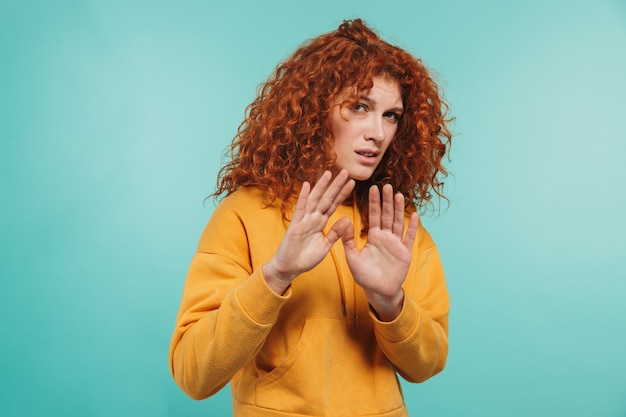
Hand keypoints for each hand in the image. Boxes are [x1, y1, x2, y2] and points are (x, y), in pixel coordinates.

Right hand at [263, 170, 354, 293]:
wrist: (288, 268)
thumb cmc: (305, 258)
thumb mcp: (325, 246)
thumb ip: (335, 233)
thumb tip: (348, 220)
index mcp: (319, 223)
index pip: (333, 205)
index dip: (342, 194)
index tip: (352, 183)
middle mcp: (312, 218)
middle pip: (326, 199)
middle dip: (335, 186)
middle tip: (346, 172)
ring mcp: (303, 221)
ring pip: (314, 200)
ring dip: (321, 187)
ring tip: (329, 173)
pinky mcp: (295, 226)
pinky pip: (300, 210)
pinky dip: (303, 197)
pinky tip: (306, 185)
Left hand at [342, 184, 418, 320]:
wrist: (378, 291)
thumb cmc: (364, 275)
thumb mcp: (352, 257)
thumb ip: (347, 240)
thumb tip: (343, 222)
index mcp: (373, 237)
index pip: (373, 216)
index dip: (373, 202)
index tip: (372, 188)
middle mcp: (385, 237)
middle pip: (387, 215)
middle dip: (387, 201)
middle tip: (387, 185)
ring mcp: (396, 244)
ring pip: (398, 222)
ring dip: (399, 209)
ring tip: (399, 195)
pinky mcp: (405, 253)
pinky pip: (409, 238)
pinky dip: (412, 227)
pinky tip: (415, 215)